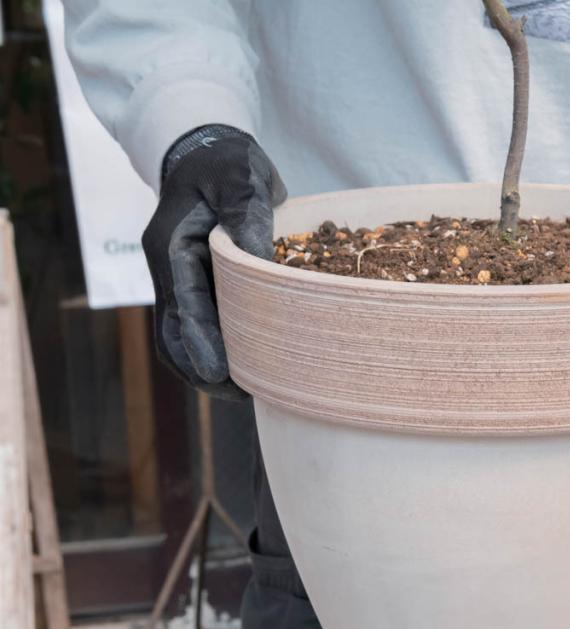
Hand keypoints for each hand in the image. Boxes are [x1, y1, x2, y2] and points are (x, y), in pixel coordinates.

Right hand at [142, 125, 286, 399]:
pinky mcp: (195, 285)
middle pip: (173, 333)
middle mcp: (168, 269)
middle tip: (242, 394)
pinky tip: (250, 367)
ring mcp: (178, 280)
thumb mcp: (239, 177)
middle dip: (202, 368)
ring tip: (246, 392)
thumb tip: (260, 262)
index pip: (183, 302)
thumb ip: (248, 215)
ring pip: (181, 337)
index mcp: (171, 246)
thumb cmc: (225, 162)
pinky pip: (199, 327)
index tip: (219, 372)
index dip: (200, 340)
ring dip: (207, 367)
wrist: (209, 152)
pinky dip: (217, 350)